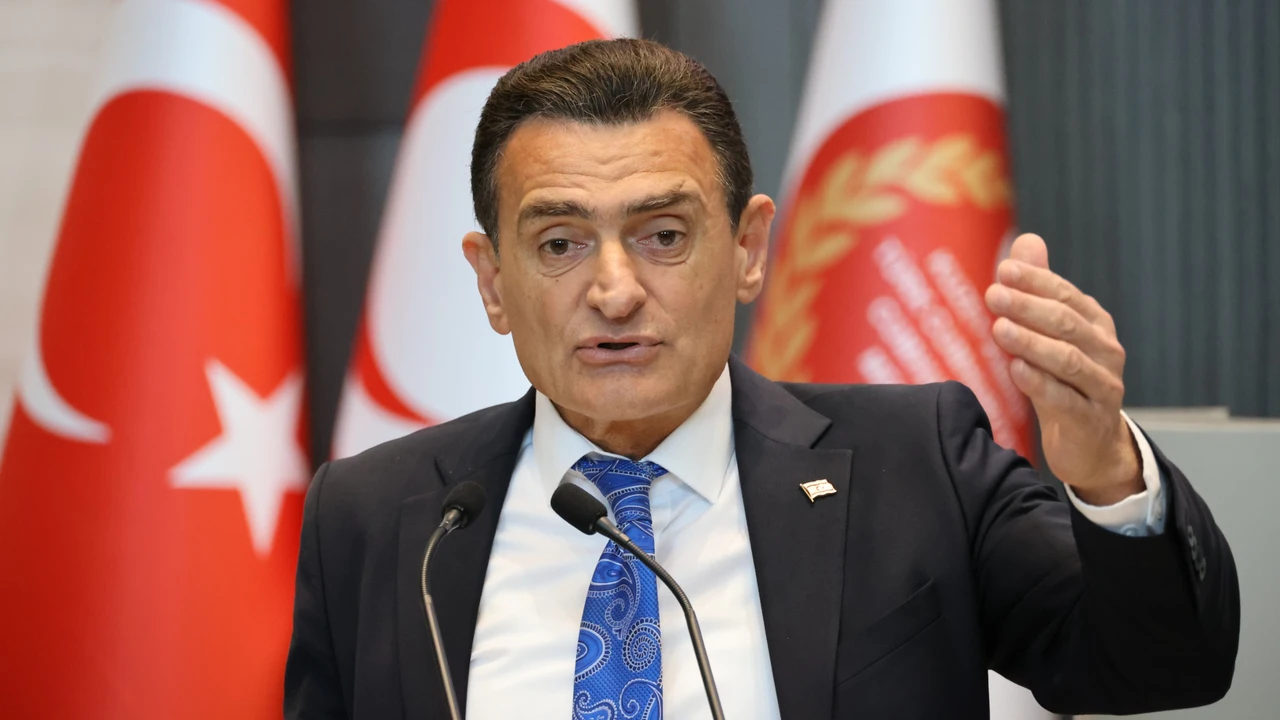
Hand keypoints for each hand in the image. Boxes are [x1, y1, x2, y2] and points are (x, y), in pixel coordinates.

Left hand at [984, 234, 1141, 505]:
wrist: (1090, 445)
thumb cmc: (1065, 383)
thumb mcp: (1051, 336)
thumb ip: (1040, 290)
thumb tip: (1027, 240)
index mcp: (1095, 325)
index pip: (1066, 296)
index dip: (1036, 281)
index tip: (1003, 269)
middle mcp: (1105, 351)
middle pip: (1067, 324)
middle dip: (1029, 307)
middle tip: (993, 295)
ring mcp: (1102, 386)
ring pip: (1068, 360)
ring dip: (1032, 343)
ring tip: (999, 330)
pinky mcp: (1090, 419)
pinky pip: (1066, 399)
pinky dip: (1040, 383)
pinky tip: (1015, 370)